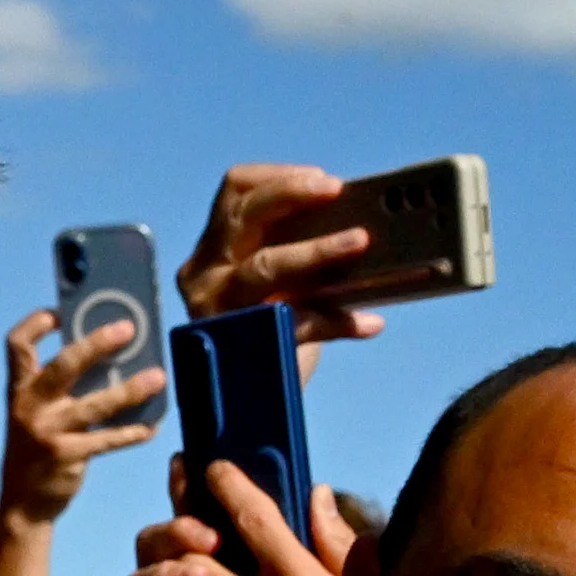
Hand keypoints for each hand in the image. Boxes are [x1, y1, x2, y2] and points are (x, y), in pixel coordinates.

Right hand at [2, 307, 166, 523]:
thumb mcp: (37, 413)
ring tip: (158, 377)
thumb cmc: (36, 449)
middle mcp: (29, 406)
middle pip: (64, 365)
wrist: (22, 505)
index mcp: (19, 389)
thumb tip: (110, 357)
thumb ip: (60, 388)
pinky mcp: (66, 456)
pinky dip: (132, 433)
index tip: (60, 312)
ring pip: (95, 404)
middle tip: (128, 330)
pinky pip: (107, 440)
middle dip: (97, 344)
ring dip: (130, 390)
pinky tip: (151, 427)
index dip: (37, 324)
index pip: (17, 345)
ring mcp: (47, 432)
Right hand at [176, 164, 385, 379]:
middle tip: (336, 191)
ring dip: (315, 251)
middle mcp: (207, 273)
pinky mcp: (240, 344)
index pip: (234, 191)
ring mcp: (217, 309)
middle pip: (242, 217)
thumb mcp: (276, 278)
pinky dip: (336, 321)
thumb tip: (356, 219)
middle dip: (290, 194)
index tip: (322, 180)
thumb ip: (300, 247)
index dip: (277, 177)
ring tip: (358, 241)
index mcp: (215, 247)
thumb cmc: (270, 325)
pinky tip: (368, 323)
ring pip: (263, 267)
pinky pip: (294, 322)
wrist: (250, 399)